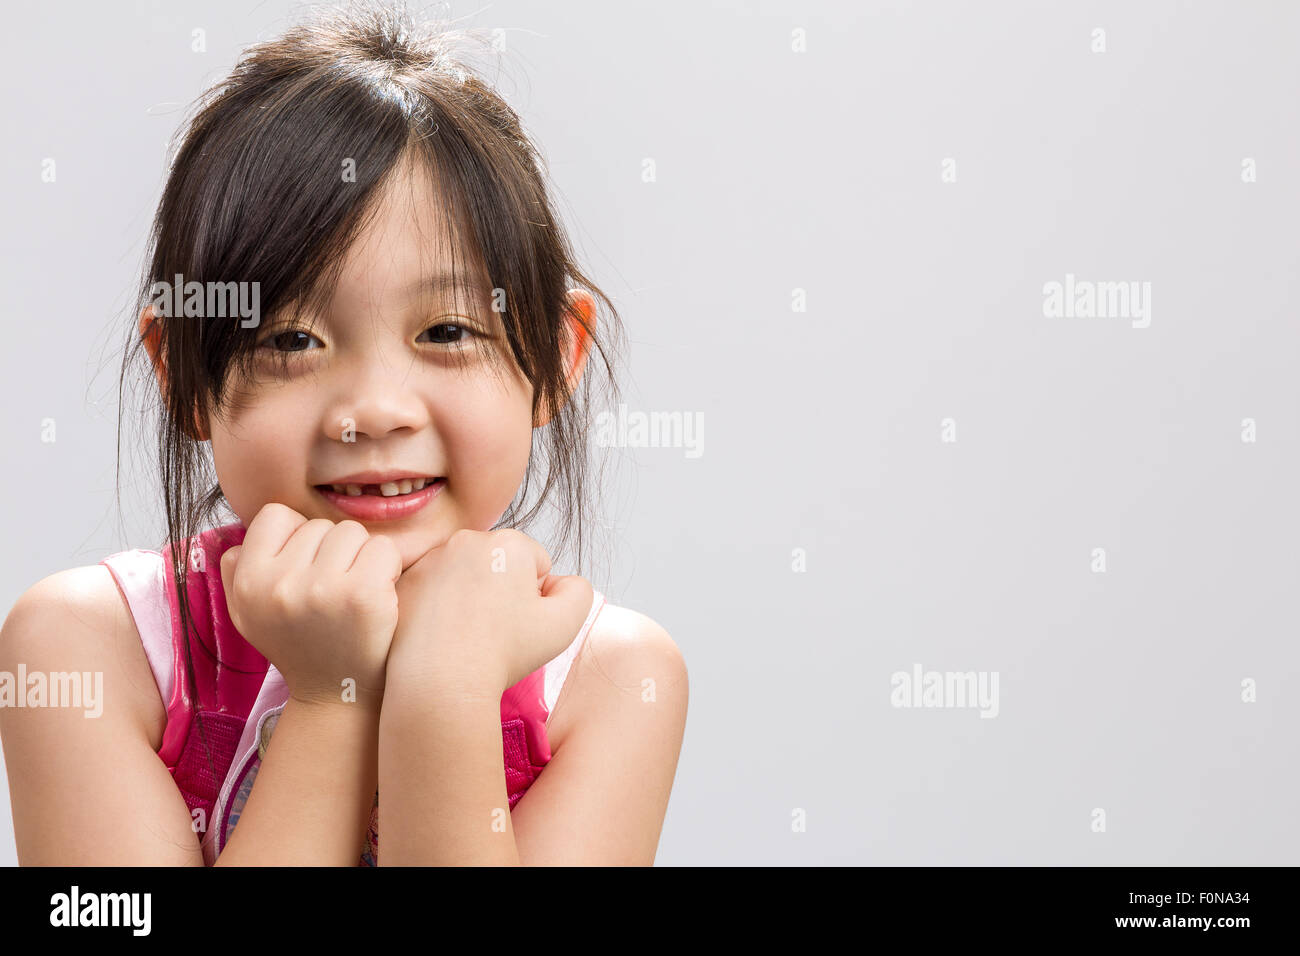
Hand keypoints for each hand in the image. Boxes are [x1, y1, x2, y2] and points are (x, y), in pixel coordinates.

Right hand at [219, 503, 402, 707]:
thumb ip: (237, 571)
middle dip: (332, 551)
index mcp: (249, 583)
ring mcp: (322, 589)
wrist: (338, 695)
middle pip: (320, 525)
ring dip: (361, 556)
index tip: (308, 566)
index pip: (276, 515)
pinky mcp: (363, 595)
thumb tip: (243, 536)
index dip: (297, 535)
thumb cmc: (299, 644)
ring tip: (354, 591)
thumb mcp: (248, 614)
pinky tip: (379, 595)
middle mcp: (280, 584)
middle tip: (335, 588)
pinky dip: (388, 566)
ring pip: (352, 532)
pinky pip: (382, 548)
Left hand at [387, 528, 593, 698]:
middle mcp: (466, 540)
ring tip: (468, 634)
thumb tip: (560, 582)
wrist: (442, 682)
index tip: (519, 621)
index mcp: (508, 543)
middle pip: (498, 563)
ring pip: (464, 574)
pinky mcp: (403, 582)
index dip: (535, 596)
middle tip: (495, 628)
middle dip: (502, 589)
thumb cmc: (504, 653)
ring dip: (470, 595)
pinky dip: (439, 606)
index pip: (536, 563)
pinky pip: (433, 588)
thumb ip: (578, 590)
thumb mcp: (566, 623)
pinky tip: (443, 634)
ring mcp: (429, 560)